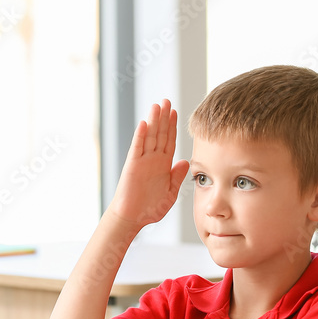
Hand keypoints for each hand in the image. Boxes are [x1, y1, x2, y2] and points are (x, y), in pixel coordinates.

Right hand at [108, 99, 190, 227]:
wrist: (133, 218)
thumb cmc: (150, 208)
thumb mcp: (170, 193)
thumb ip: (177, 177)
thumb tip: (185, 161)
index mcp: (163, 165)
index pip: (170, 141)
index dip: (173, 127)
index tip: (176, 112)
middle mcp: (153, 160)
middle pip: (160, 134)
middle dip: (164, 118)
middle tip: (167, 101)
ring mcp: (142, 161)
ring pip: (149, 137)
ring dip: (153, 121)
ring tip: (157, 105)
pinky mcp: (132, 166)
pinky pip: (137, 148)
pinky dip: (140, 136)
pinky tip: (144, 123)